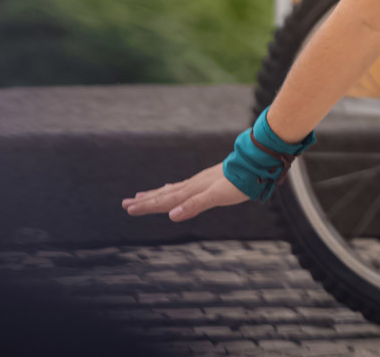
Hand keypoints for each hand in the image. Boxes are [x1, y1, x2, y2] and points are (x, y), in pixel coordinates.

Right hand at [122, 163, 247, 221]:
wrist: (253, 164)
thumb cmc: (237, 183)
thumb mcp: (216, 196)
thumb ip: (195, 205)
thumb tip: (172, 215)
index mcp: (191, 191)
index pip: (164, 200)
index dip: (146, 206)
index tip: (129, 209)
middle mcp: (191, 186)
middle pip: (163, 195)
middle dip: (145, 201)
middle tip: (125, 204)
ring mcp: (197, 183)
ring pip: (170, 191)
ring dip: (154, 195)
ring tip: (139, 196)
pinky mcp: (205, 182)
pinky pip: (181, 188)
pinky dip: (170, 190)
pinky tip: (169, 190)